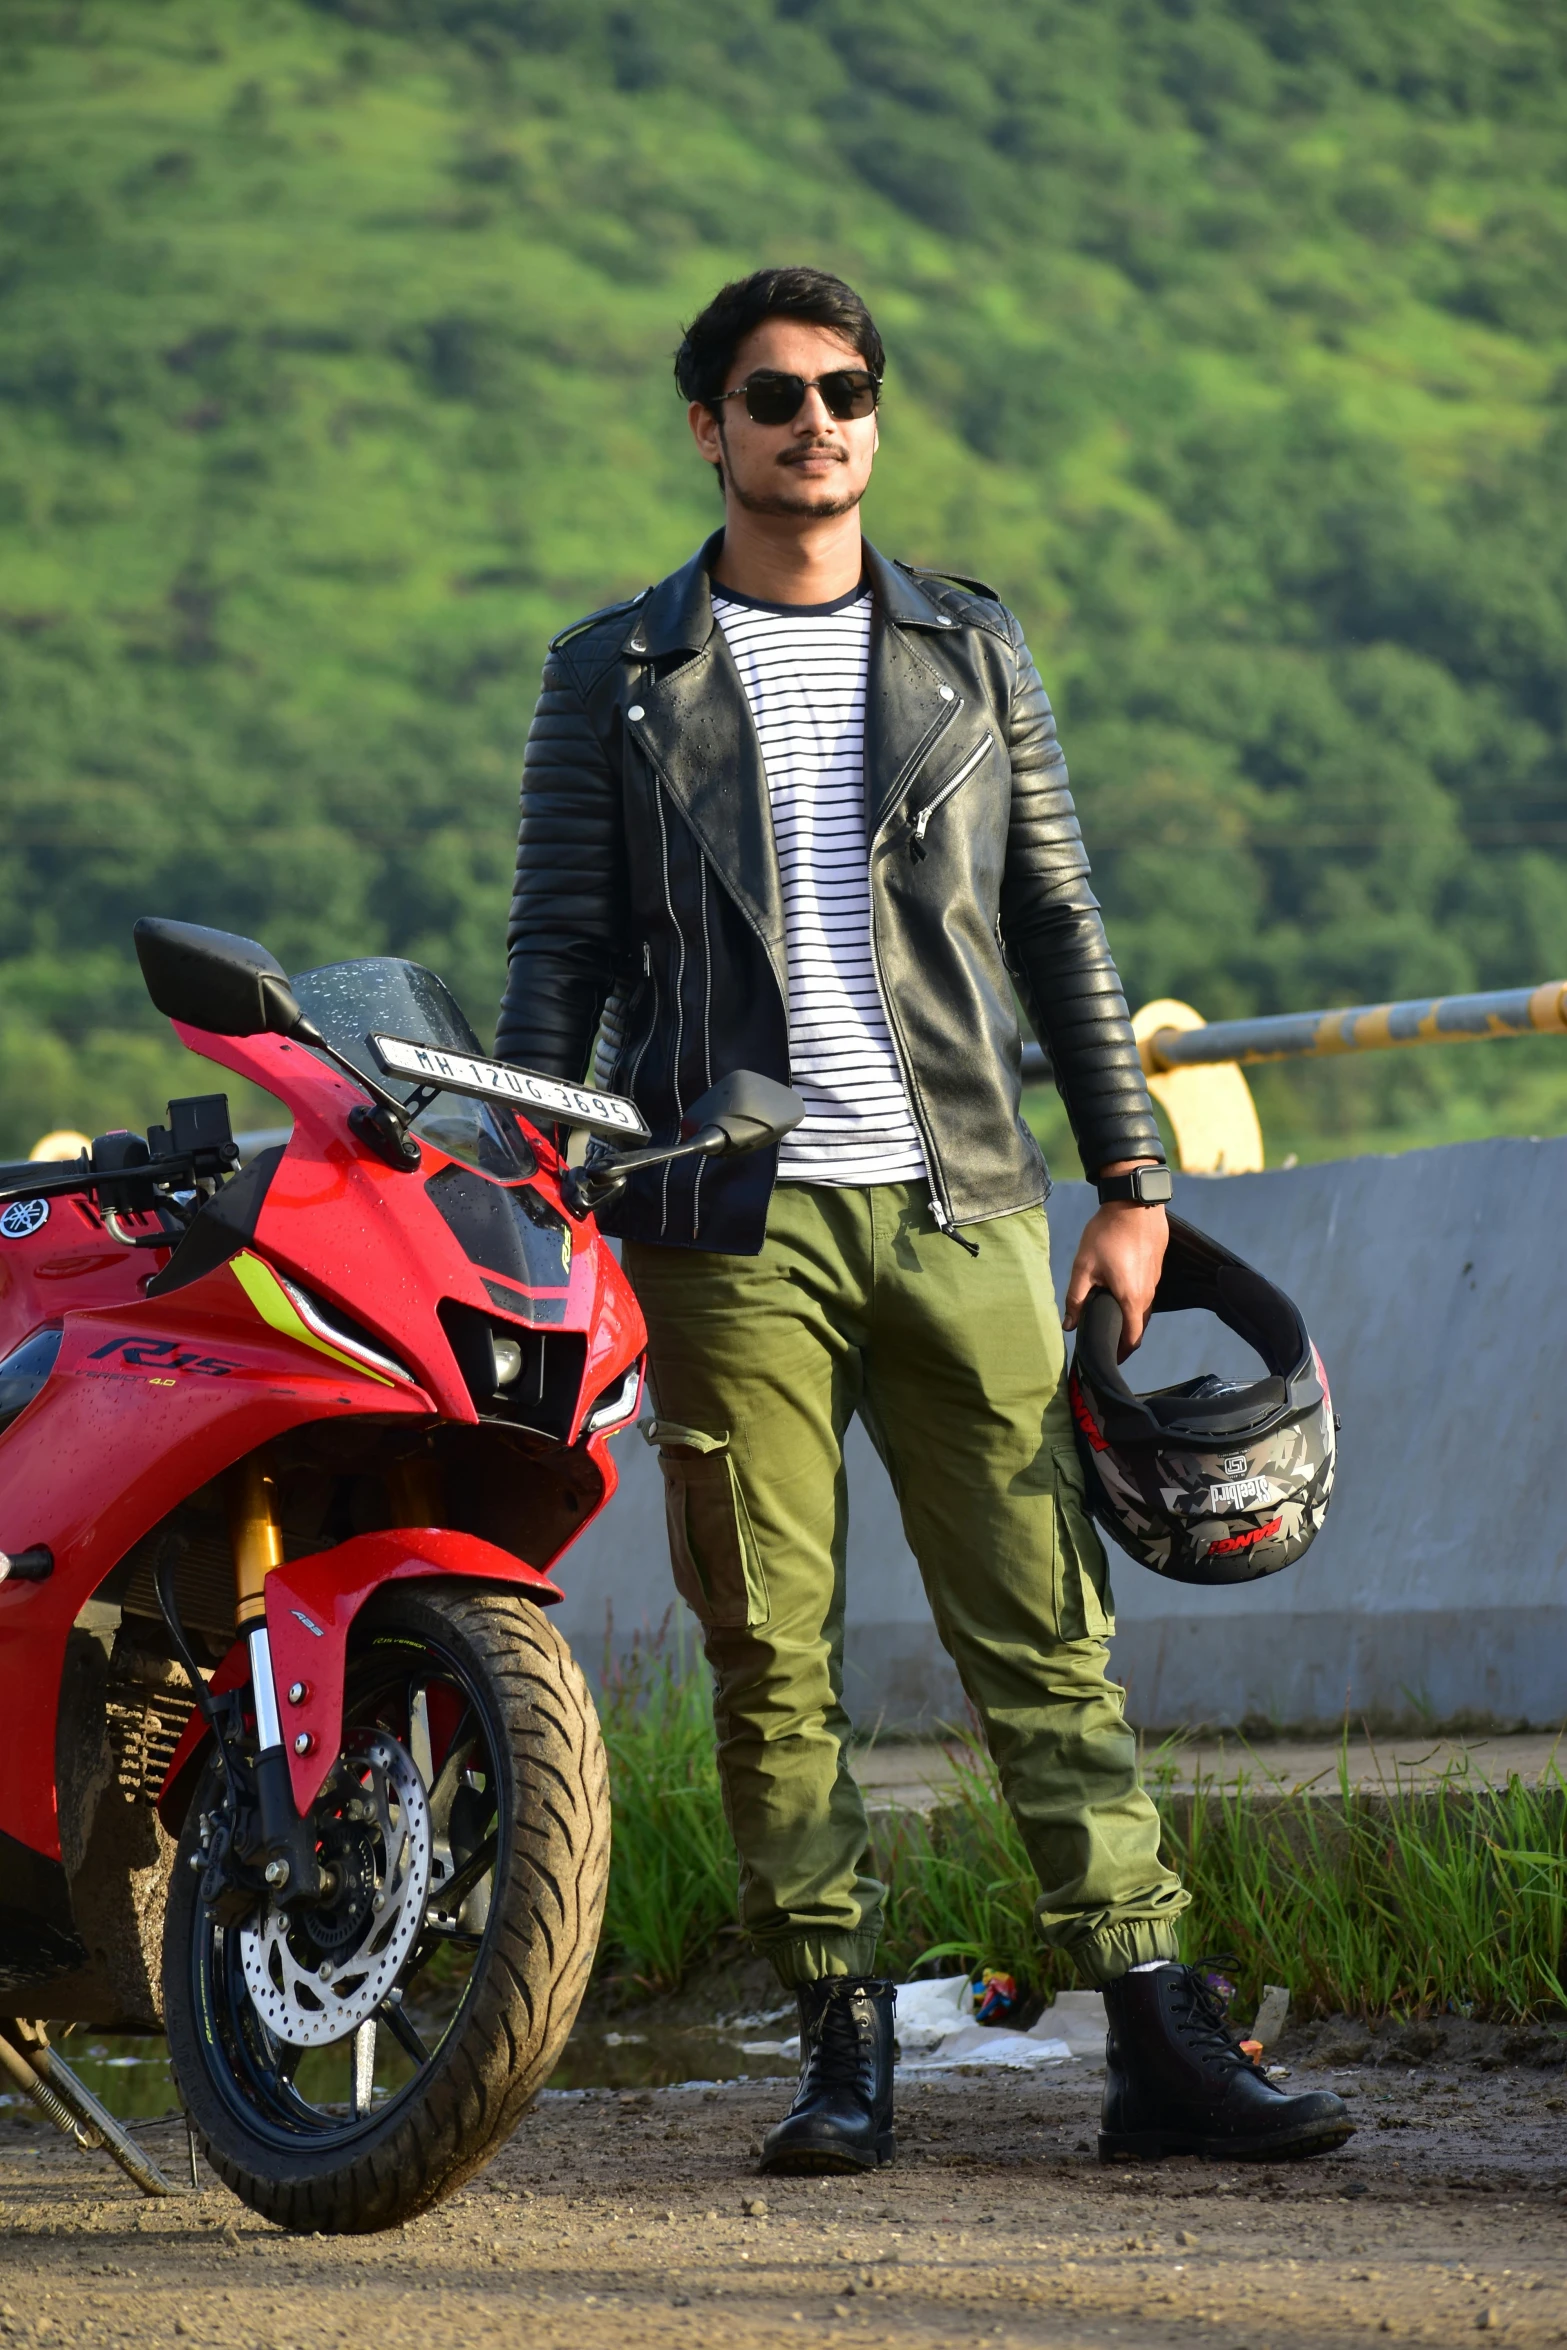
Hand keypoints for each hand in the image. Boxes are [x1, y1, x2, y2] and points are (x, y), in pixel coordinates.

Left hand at [1063, 1174, 1168, 1355]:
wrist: (1135, 1202)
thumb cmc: (1107, 1234)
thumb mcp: (1083, 1266)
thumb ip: (1075, 1299)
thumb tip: (1069, 1325)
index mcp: (1131, 1298)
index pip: (1132, 1338)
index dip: (1122, 1353)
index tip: (1110, 1360)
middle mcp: (1148, 1293)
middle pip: (1140, 1326)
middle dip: (1125, 1338)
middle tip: (1106, 1342)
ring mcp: (1155, 1280)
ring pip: (1144, 1309)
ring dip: (1131, 1319)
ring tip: (1111, 1319)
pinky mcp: (1157, 1267)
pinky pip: (1147, 1292)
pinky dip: (1135, 1301)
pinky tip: (1119, 1293)